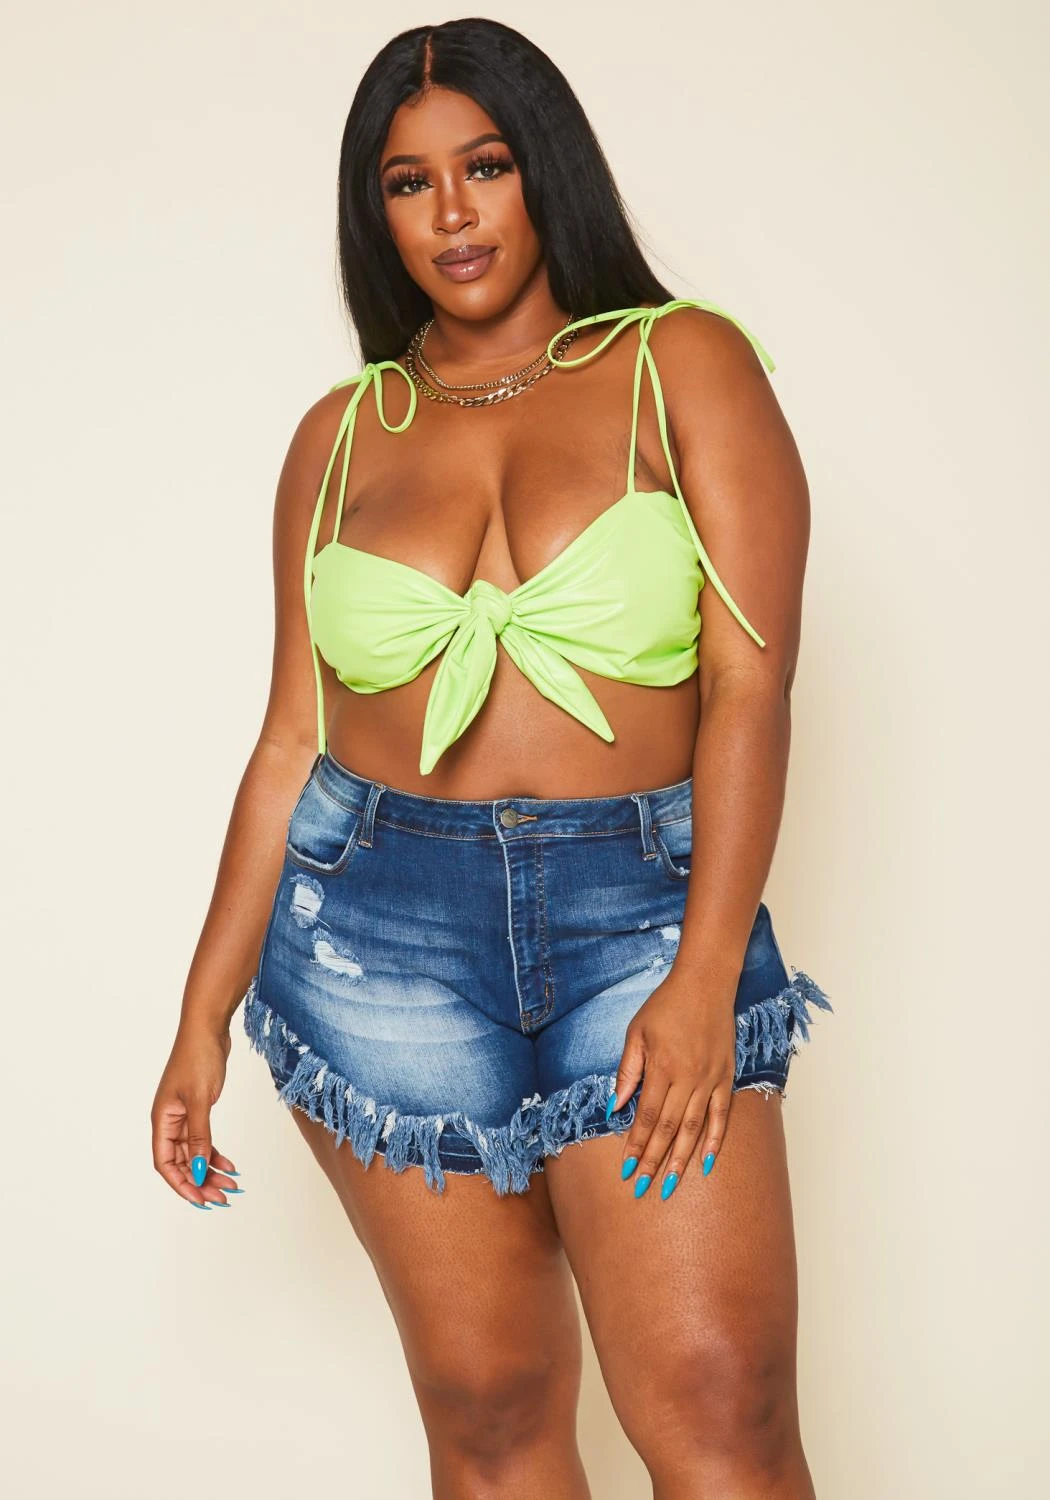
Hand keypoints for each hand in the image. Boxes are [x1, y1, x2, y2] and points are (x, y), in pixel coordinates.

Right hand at [152, 1023, 241, 1209]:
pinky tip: (230, 1163)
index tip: (201, 1199)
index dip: (181, 1184)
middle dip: (201, 1181)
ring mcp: (184, 1114)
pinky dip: (216, 1153)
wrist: (208, 1028)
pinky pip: (204, 1139)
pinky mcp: (199, 1108)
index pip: (165, 1163)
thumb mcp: (200, 1100)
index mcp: (162, 1119)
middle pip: (181, 1162)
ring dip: (211, 1169)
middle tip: (224, 1196)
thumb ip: (200, 1137)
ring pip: (195, 1152)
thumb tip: (200, 1170)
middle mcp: (170, 1120)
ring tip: (231, 1184)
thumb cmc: (198, 1057)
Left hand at [606, 969, 736, 1199]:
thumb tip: (613, 1106)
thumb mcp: (636, 1032)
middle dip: (654, 1161)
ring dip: (681, 1158)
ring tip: (671, 1184)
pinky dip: (715, 1139)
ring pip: (694, 1128)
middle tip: (643, 1188)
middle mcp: (688, 1078)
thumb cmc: (665, 1005)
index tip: (627, 1169)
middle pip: (668, 1129)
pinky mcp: (726, 1076)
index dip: (636, 1145)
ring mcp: (710, 1079)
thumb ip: (627, 1071)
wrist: (705, 982)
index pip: (646, 1117)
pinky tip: (706, 1160)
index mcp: (662, 1068)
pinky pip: (721, 1114)